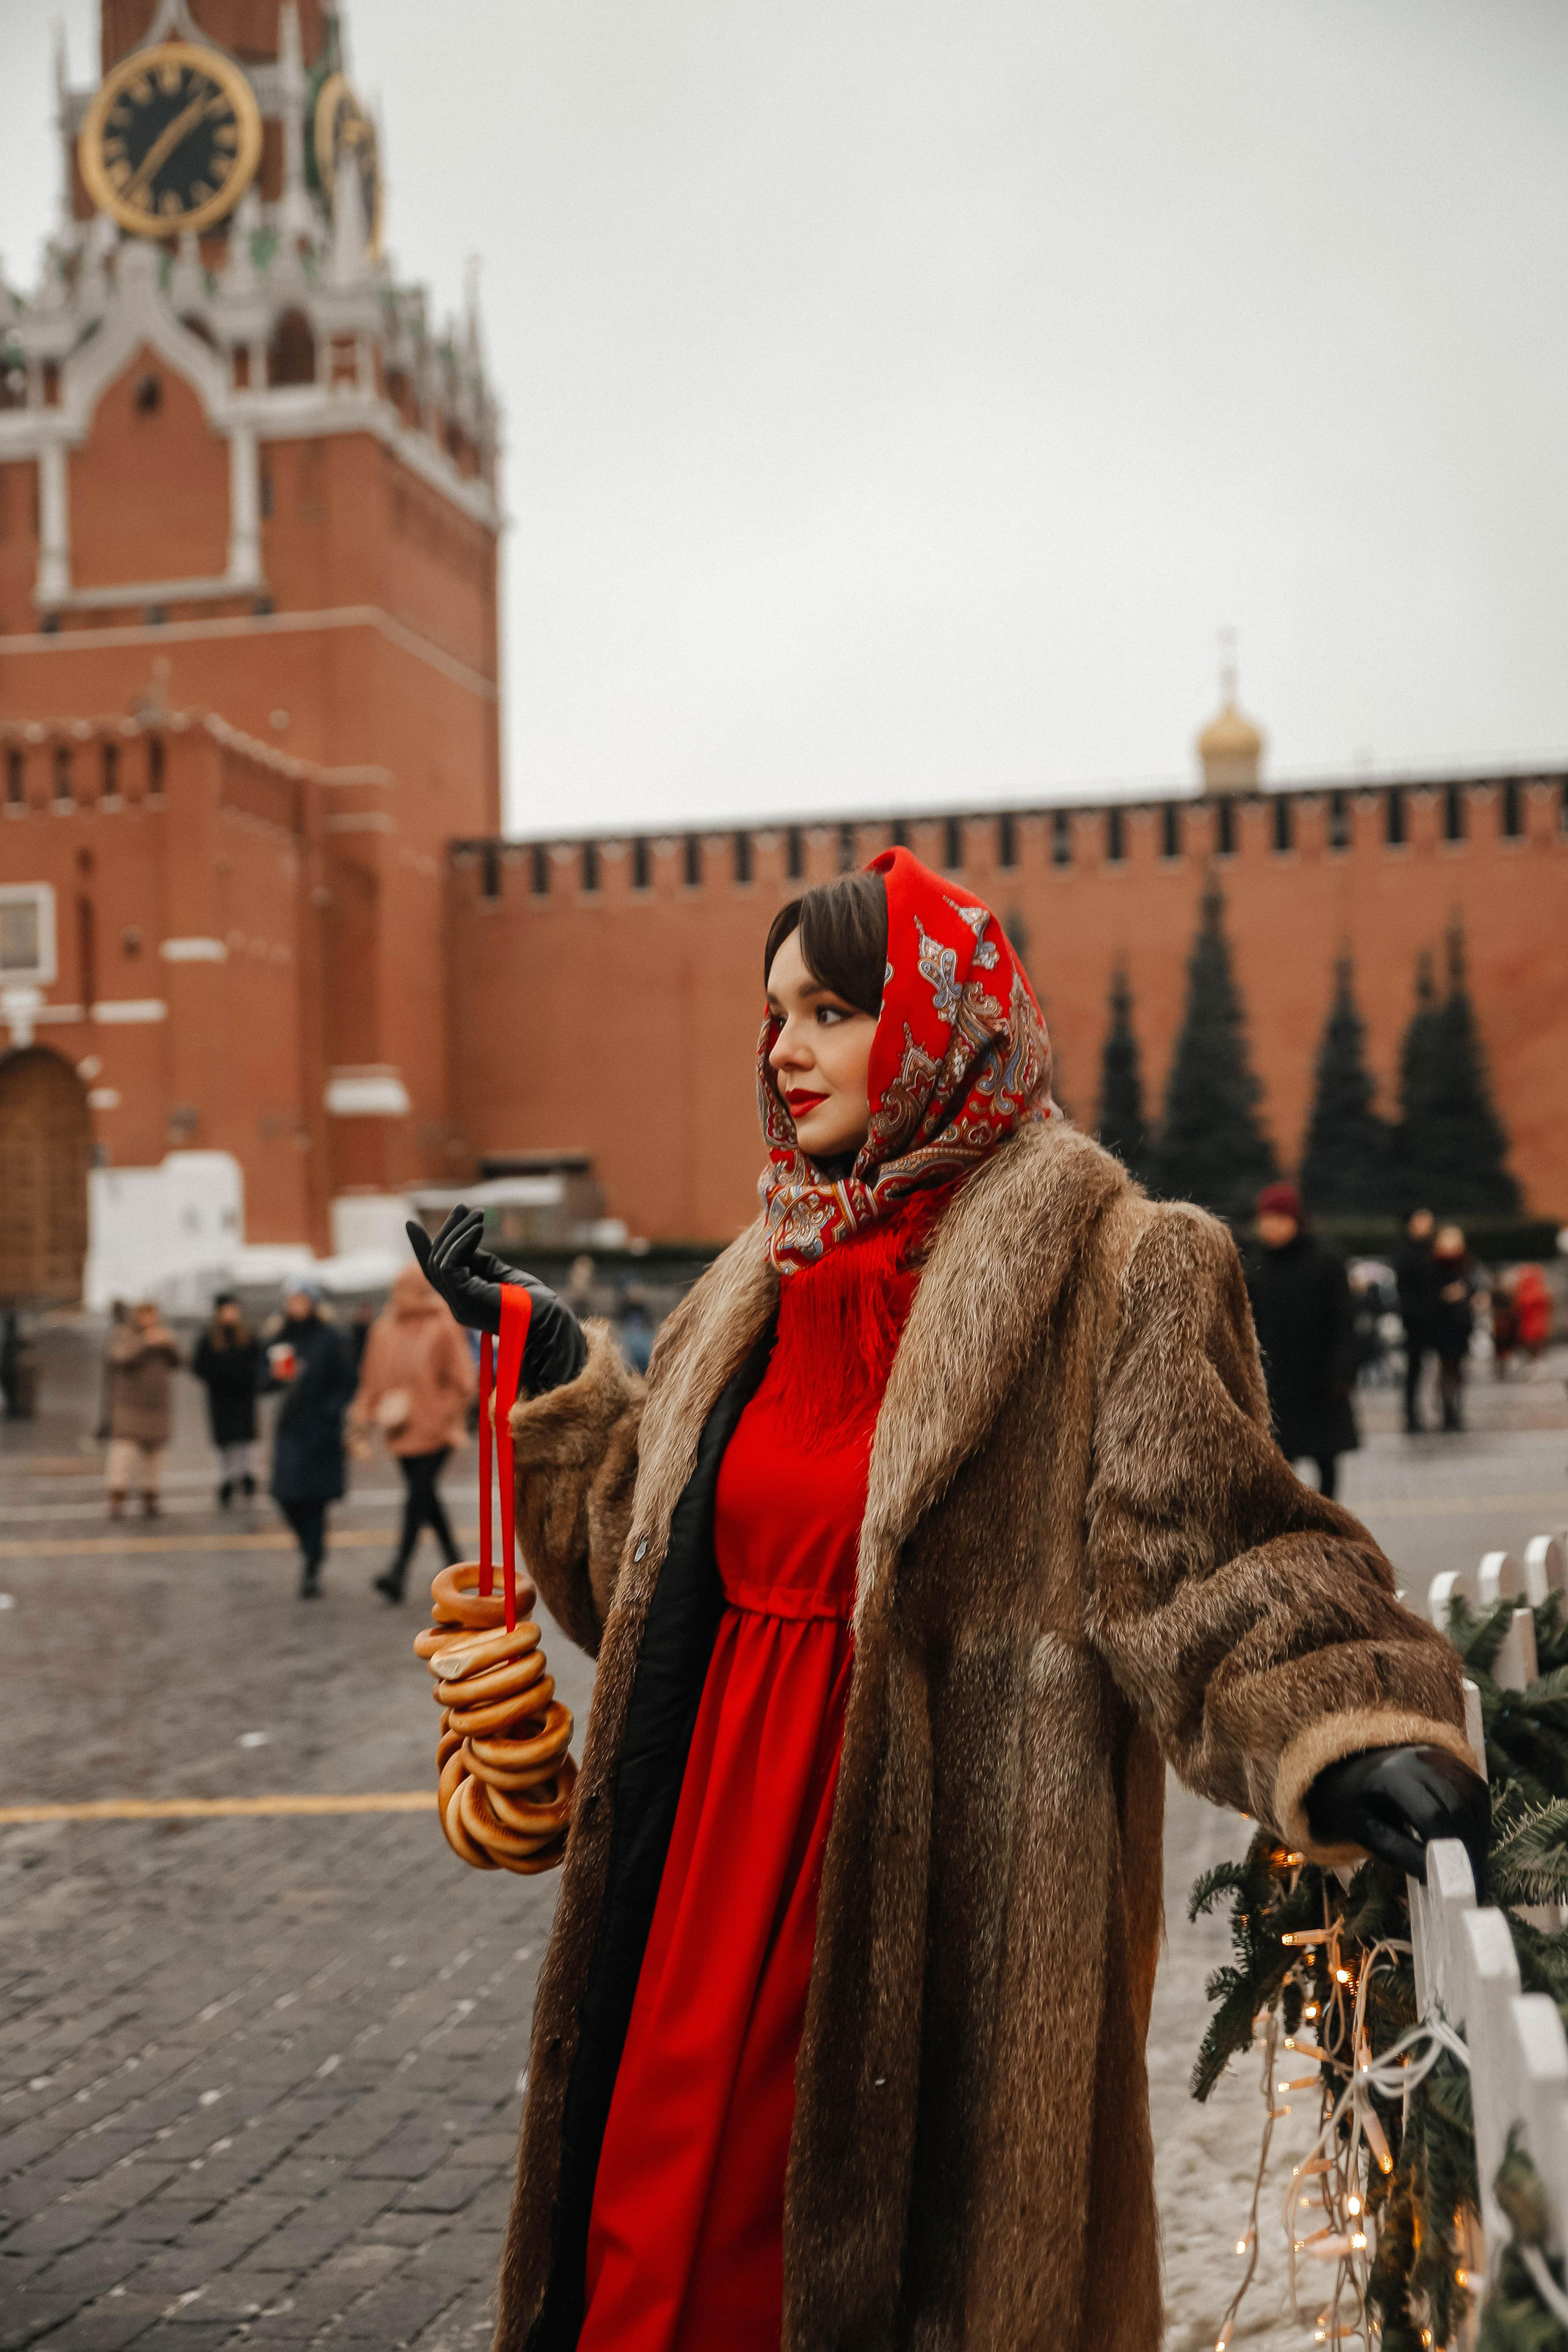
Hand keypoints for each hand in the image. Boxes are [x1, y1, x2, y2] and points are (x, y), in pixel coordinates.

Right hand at [406, 1211, 588, 1394]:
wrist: (550, 1322)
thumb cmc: (535, 1303)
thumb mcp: (501, 1275)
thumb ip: (481, 1261)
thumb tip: (466, 1237)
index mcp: (464, 1302)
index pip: (435, 1274)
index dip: (422, 1248)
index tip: (411, 1224)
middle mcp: (457, 1306)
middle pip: (434, 1265)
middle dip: (446, 1233)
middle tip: (462, 1207)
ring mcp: (459, 1304)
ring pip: (440, 1262)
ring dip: (456, 1233)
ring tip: (476, 1214)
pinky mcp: (466, 1297)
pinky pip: (450, 1265)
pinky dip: (460, 1243)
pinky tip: (476, 1229)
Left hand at [1305, 1743, 1489, 1897]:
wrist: (1360, 1770)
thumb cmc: (1360, 1805)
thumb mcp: (1366, 1831)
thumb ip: (1399, 1852)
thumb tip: (1434, 1875)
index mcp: (1390, 1774)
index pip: (1430, 1814)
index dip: (1444, 1849)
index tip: (1450, 1881)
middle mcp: (1420, 1759)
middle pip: (1457, 1807)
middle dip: (1467, 1849)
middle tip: (1471, 1885)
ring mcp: (1442, 1758)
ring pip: (1472, 1802)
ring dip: (1478, 1840)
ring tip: (1473, 1872)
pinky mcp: (1457, 1764)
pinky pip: (1478, 1796)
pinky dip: (1480, 1825)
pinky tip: (1473, 1849)